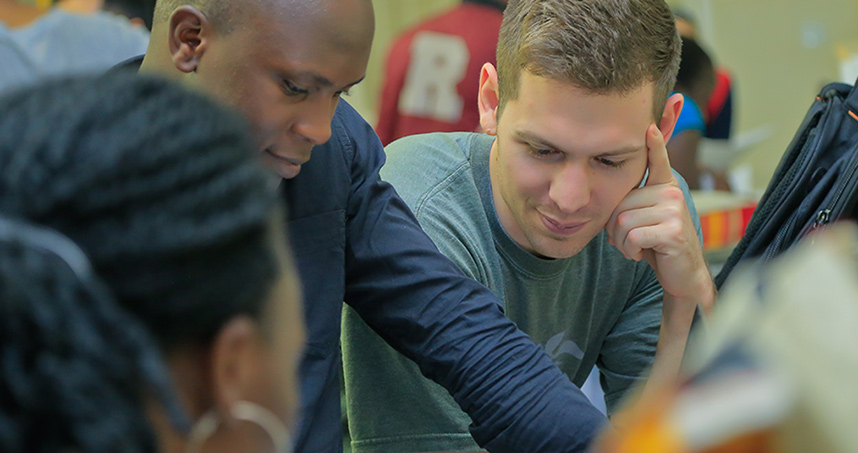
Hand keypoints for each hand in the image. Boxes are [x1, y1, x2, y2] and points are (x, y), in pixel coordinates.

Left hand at [606, 124, 712, 309]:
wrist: (682, 275)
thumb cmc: (657, 245)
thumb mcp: (643, 219)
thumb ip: (631, 203)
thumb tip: (604, 196)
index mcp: (663, 187)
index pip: (657, 160)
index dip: (654, 144)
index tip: (649, 125)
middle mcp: (671, 192)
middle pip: (620, 203)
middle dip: (615, 229)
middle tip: (630, 241)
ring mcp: (674, 209)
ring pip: (623, 221)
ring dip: (622, 242)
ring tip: (637, 247)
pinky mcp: (672, 229)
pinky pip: (632, 236)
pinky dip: (630, 250)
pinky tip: (642, 254)